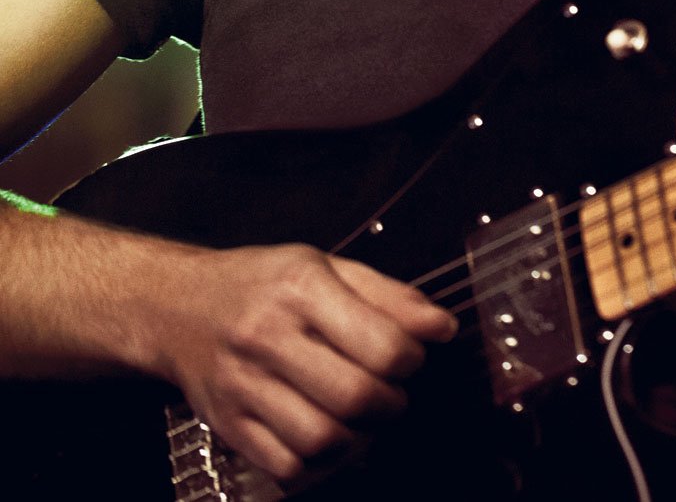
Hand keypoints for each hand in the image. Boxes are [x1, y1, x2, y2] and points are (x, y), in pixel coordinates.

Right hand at [153, 242, 456, 482]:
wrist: (177, 306)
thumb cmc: (264, 283)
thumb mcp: (326, 266)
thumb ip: (388, 295)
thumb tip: (442, 327)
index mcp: (302, 287)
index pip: (380, 343)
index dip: (411, 359)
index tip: (411, 355)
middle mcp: (268, 336)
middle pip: (354, 397)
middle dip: (390, 403)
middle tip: (391, 391)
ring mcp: (244, 385)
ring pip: (322, 439)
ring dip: (359, 437)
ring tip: (362, 416)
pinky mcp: (228, 425)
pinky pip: (288, 466)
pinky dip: (320, 462)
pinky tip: (327, 435)